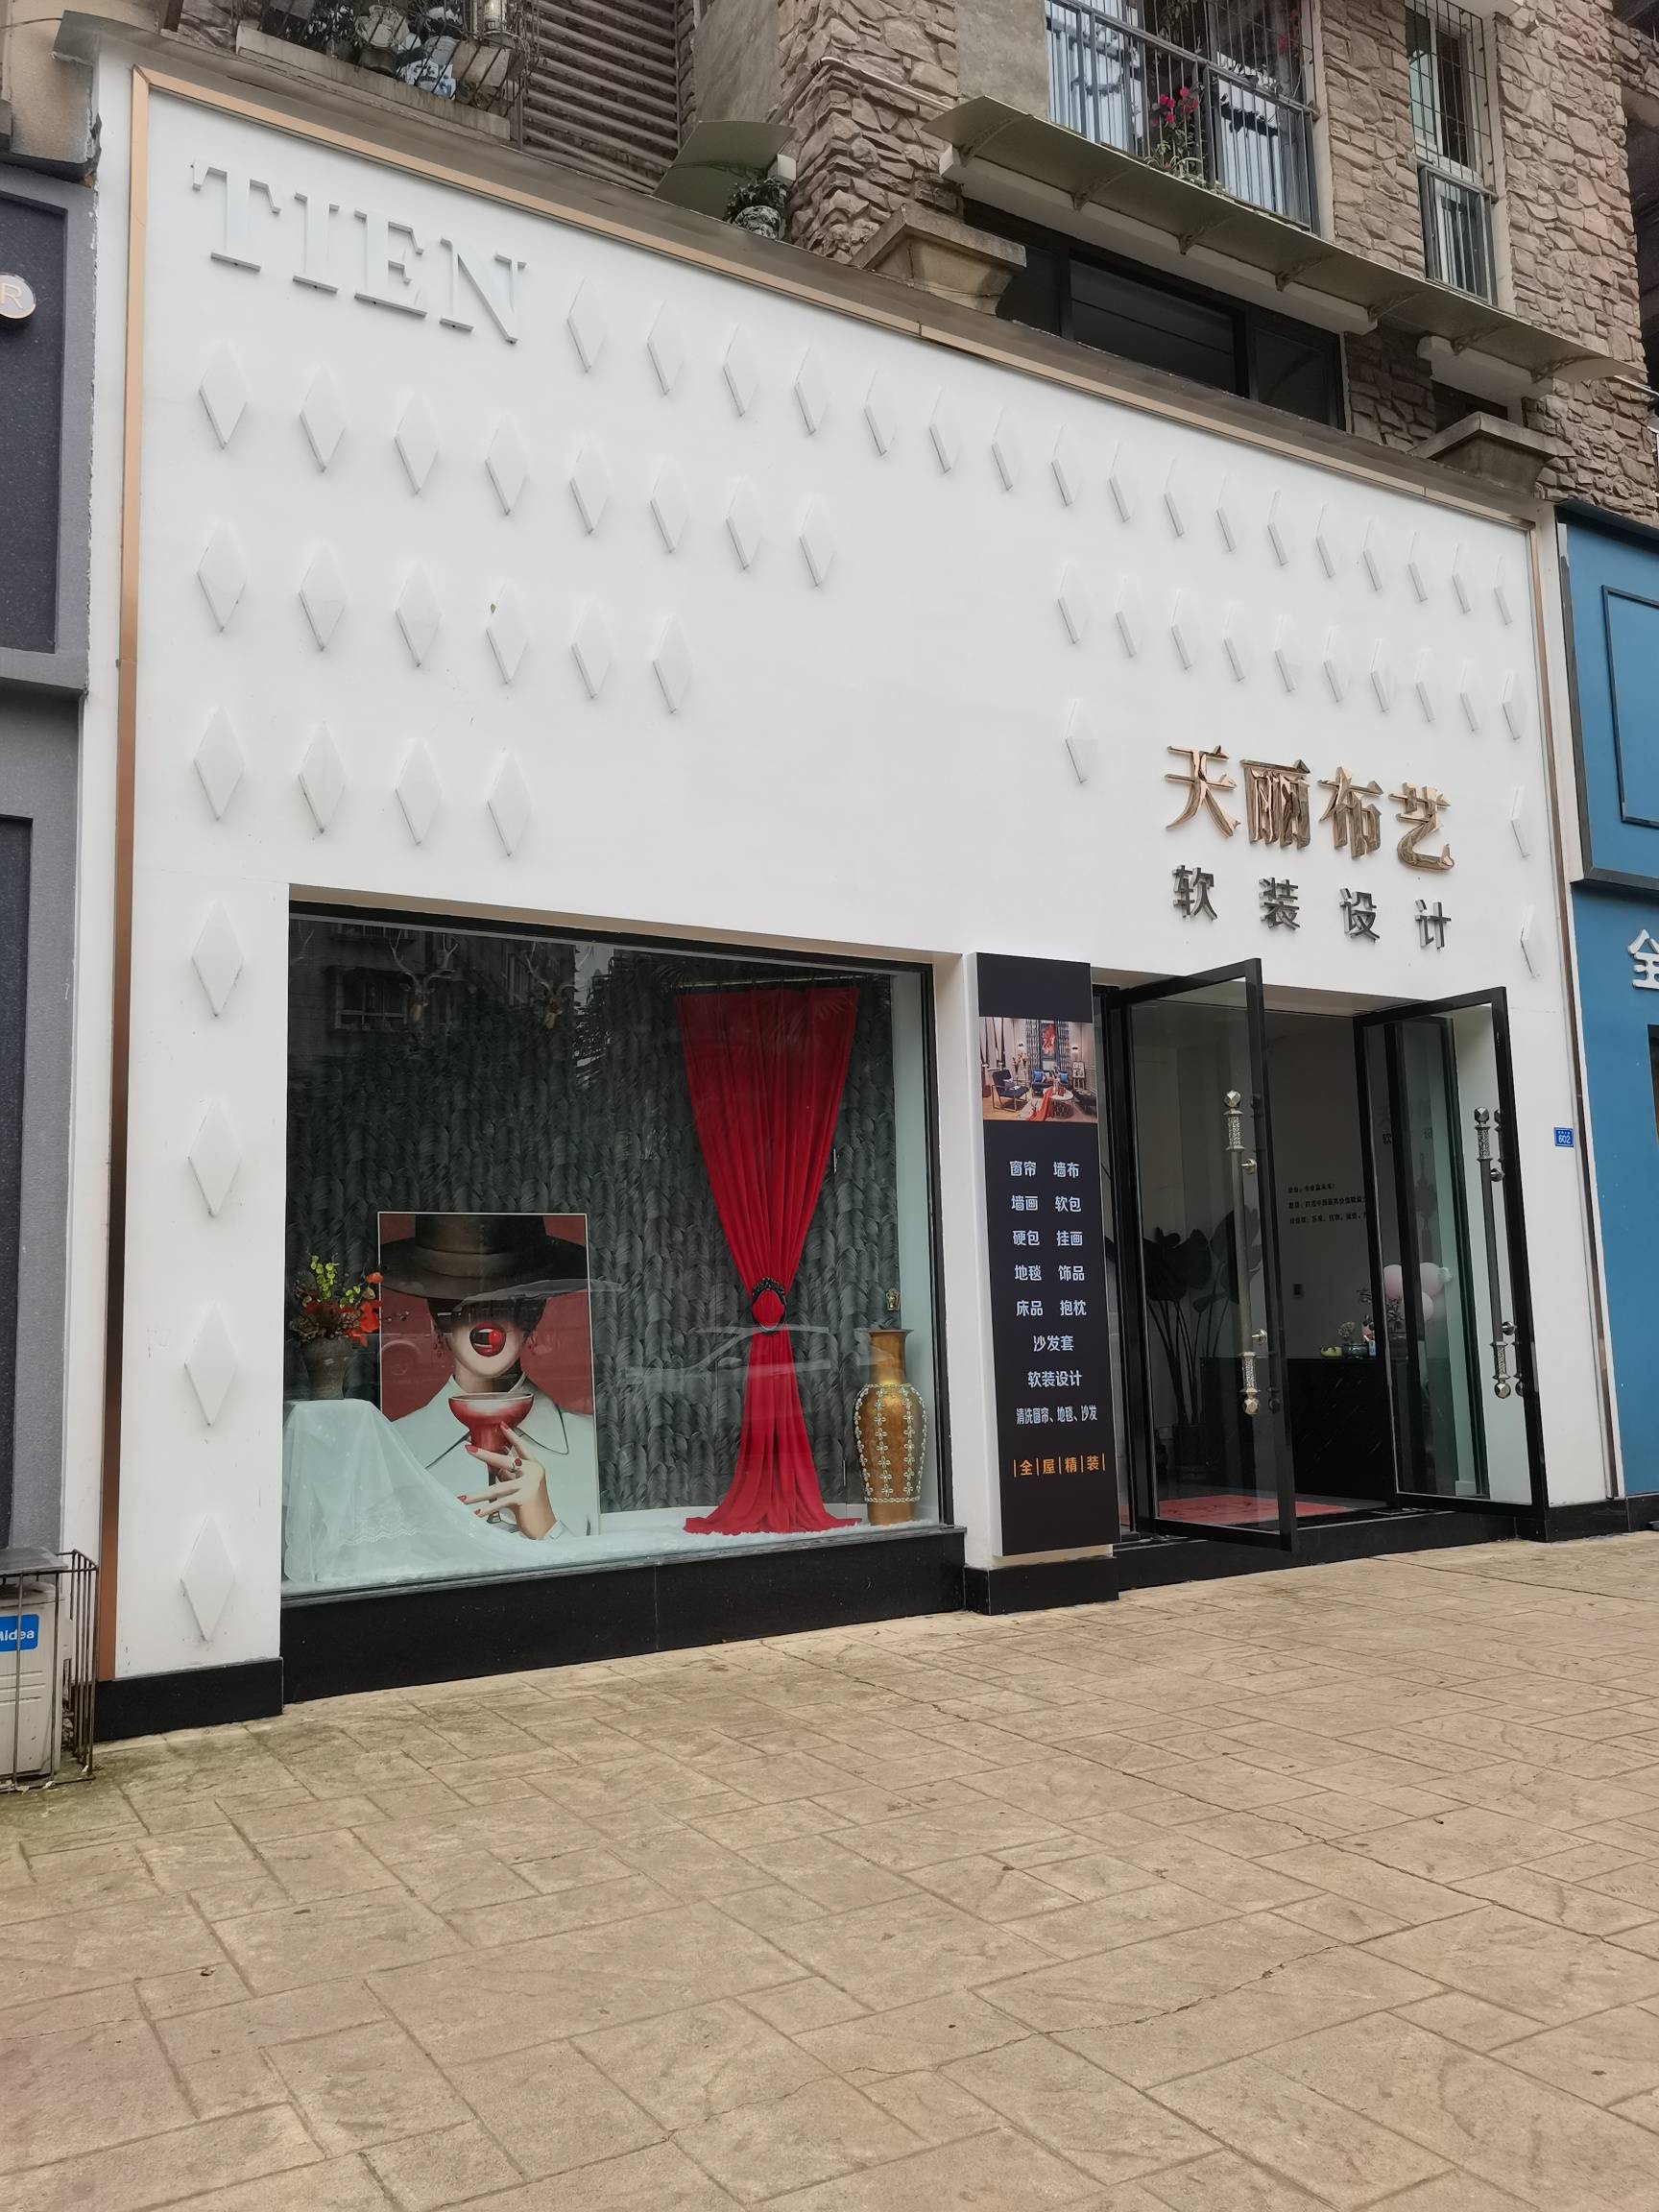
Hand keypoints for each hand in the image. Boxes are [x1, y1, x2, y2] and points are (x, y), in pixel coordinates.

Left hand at [459, 1425, 555, 1539]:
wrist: (545, 1526)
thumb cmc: (533, 1508)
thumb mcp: (522, 1487)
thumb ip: (511, 1477)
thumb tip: (495, 1469)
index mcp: (534, 1467)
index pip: (522, 1448)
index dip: (512, 1436)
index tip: (501, 1426)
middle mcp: (533, 1472)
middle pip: (505, 1461)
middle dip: (485, 1455)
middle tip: (469, 1449)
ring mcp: (529, 1484)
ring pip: (497, 1487)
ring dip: (477, 1495)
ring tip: (463, 1498)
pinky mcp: (524, 1498)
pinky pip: (500, 1502)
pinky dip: (487, 1509)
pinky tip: (476, 1513)